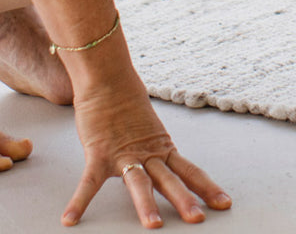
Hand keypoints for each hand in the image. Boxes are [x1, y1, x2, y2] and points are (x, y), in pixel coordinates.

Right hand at [62, 77, 230, 228]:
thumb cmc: (125, 101)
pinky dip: (80, 201)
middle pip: (169, 180)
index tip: (225, 203)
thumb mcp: (148, 128)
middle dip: (184, 200)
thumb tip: (160, 161)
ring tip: (153, 226)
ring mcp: (123, 155)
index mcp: (161, 148)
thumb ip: (154, 147)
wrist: (107, 77)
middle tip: (198, 218)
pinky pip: (89, 182)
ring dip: (146, 204)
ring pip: (138, 183)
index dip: (207, 187)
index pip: (189, 170)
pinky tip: (70, 218)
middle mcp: (147, 154)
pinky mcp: (99, 154)